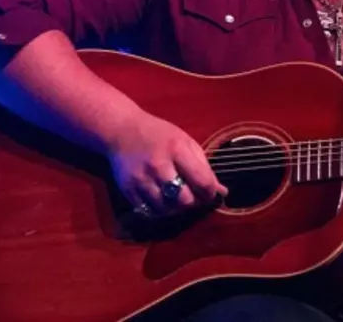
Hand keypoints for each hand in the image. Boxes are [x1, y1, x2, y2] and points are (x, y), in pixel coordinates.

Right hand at [107, 111, 227, 217]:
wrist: (121, 130)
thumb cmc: (159, 135)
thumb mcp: (185, 141)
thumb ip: (203, 167)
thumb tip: (221, 191)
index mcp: (177, 150)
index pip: (202, 182)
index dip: (210, 193)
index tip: (210, 193)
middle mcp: (159, 166)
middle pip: (184, 200)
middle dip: (194, 203)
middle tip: (194, 198)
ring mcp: (141, 180)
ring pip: (167, 210)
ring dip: (177, 209)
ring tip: (179, 199)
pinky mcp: (128, 190)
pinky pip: (149, 212)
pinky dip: (160, 211)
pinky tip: (163, 202)